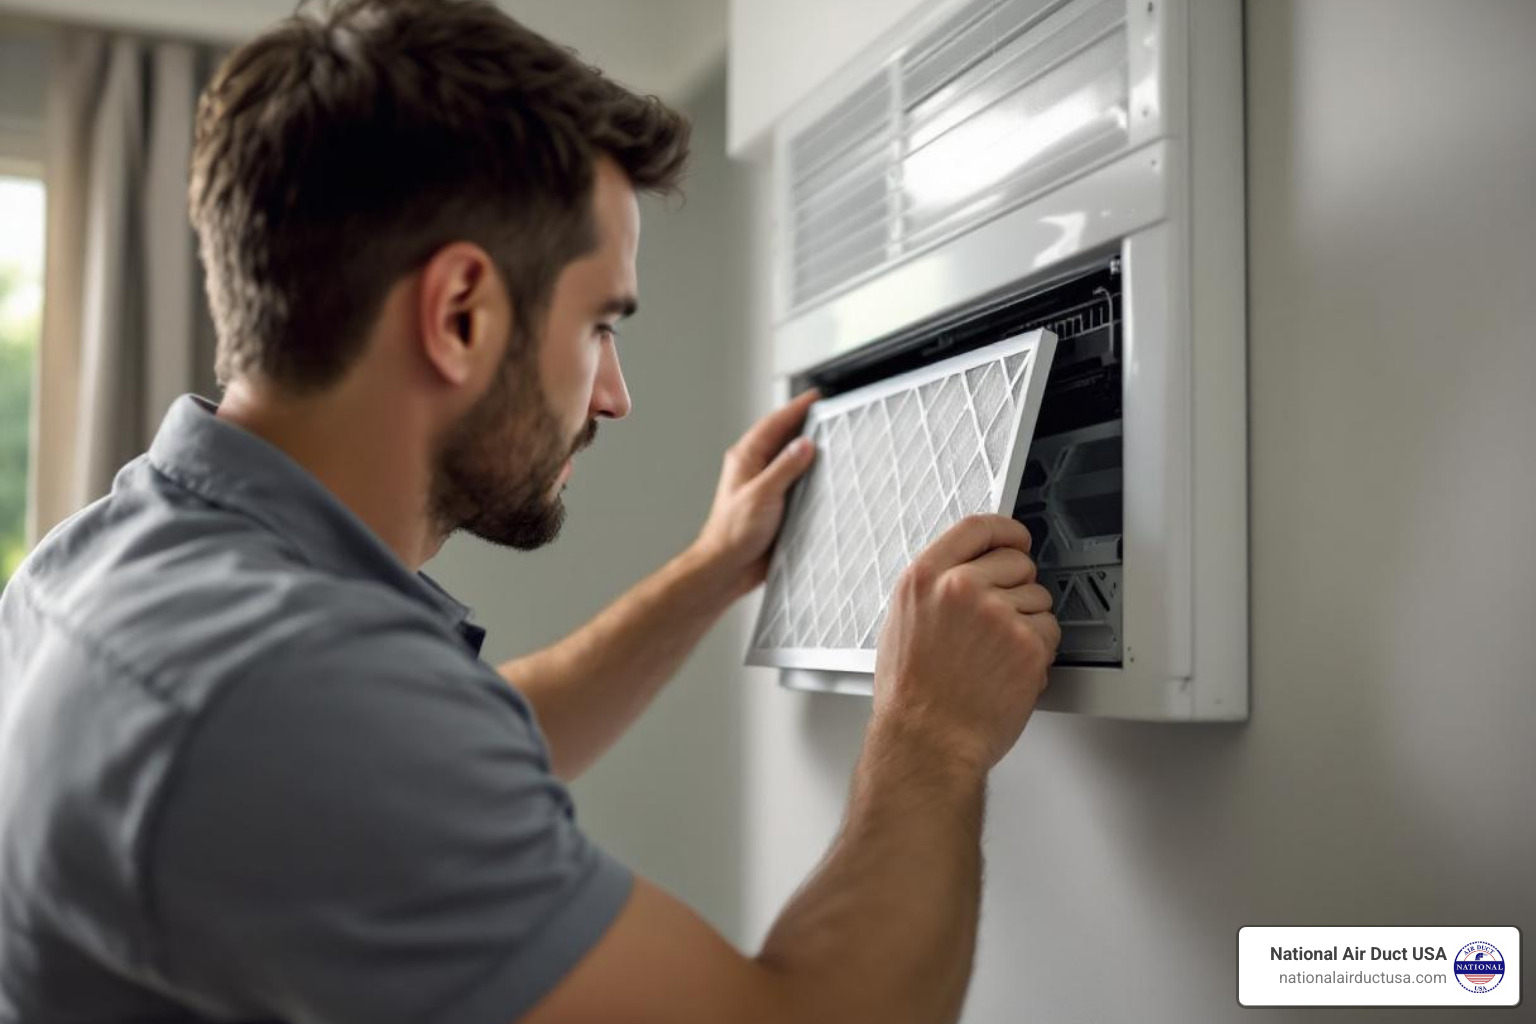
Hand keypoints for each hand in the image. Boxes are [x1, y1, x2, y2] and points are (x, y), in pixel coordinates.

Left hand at [691, 389, 819, 598]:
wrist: (727, 567)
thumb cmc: (732, 533)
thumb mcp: (762, 495)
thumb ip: (785, 468)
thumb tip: (804, 445)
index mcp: (745, 459)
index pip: (774, 424)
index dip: (795, 408)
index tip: (815, 397)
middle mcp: (754, 469)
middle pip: (782, 438)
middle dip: (804, 424)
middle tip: (828, 413)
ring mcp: (765, 486)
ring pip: (790, 460)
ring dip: (808, 451)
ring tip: (831, 438)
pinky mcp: (774, 504)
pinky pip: (795, 482)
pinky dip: (809, 476)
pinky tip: (823, 477)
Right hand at [872, 515, 1060, 774]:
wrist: (927, 742)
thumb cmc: (911, 696)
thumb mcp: (902, 624)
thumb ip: (935, 589)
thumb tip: (965, 571)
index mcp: (925, 579)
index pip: (977, 527)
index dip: (1005, 531)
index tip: (1016, 538)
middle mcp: (961, 588)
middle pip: (1017, 561)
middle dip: (1016, 588)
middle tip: (996, 623)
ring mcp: (997, 614)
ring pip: (1039, 598)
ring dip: (1027, 623)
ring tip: (994, 656)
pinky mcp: (1027, 644)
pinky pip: (1050, 632)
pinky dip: (1038, 652)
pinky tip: (1007, 671)